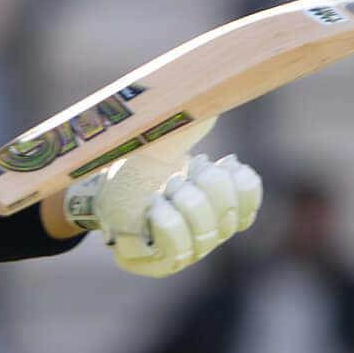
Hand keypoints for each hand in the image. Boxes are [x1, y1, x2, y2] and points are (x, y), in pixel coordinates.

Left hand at [73, 120, 262, 277]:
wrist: (103, 192)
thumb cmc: (142, 168)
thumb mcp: (169, 140)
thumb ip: (194, 122)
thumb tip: (213, 88)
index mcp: (223, 206)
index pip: (250, 198)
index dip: (240, 179)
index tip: (221, 160)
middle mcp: (212, 234)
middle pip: (230, 212)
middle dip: (208, 184)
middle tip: (185, 170)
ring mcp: (189, 253)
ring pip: (206, 231)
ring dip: (185, 201)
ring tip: (166, 188)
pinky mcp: (161, 265)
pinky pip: (176, 246)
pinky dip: (166, 219)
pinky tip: (155, 205)